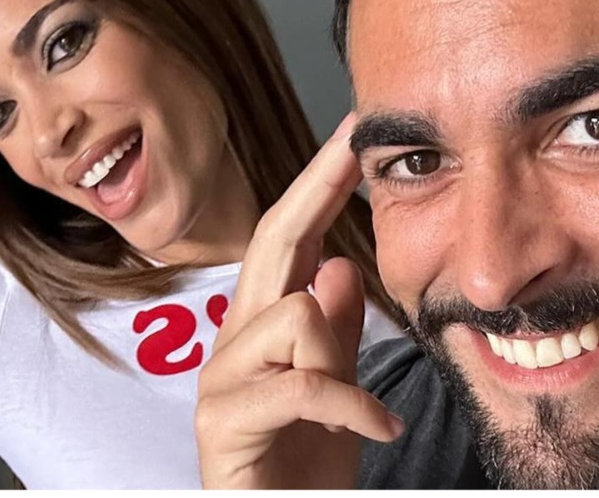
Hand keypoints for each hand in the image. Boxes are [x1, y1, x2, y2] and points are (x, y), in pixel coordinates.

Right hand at [195, 113, 403, 488]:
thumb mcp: (336, 391)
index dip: (320, 183)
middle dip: (319, 186)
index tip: (355, 134)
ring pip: (295, 315)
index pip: (289, 238)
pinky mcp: (222, 422)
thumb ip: (335, 334)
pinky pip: (302, 386)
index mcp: (263, 328)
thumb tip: (340, 268)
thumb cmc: (303, 464)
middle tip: (357, 141)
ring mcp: (221, 380)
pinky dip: (353, 408)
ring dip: (340, 361)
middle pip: (272, 241)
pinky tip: (377, 429)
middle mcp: (233, 342)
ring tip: (361, 408)